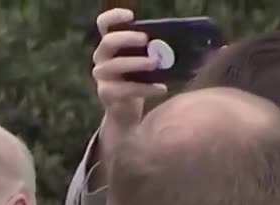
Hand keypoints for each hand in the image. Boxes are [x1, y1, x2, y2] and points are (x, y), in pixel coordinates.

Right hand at [92, 8, 168, 133]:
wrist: (127, 113)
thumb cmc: (139, 80)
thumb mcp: (143, 61)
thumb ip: (151, 50)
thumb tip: (177, 41)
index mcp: (110, 45)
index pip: (104, 24)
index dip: (114, 16)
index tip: (131, 16)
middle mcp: (102, 58)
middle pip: (108, 42)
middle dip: (127, 38)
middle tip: (146, 40)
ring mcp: (102, 77)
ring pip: (115, 65)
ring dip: (137, 63)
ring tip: (155, 63)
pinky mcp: (106, 93)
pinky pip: (126, 88)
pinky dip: (146, 88)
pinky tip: (162, 89)